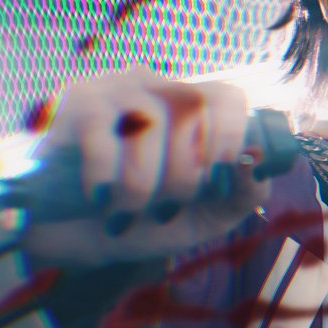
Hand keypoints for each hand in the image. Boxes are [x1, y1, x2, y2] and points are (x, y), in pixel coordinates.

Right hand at [22, 65, 270, 266]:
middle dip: (185, 173)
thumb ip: (244, 194)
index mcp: (194, 110)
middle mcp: (158, 88)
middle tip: (165, 210)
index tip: (216, 183)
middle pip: (191, 107)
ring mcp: (115, 90)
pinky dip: (105, 175)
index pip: (228, 97)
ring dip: (142, 181)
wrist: (72, 238)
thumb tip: (255, 160)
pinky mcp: (74, 105)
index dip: (230, 138)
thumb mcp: (205, 217)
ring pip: (147, 121)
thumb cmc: (144, 221)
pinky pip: (99, 132)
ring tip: (127, 213)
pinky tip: (99, 200)